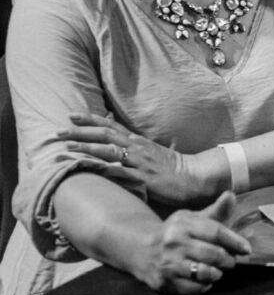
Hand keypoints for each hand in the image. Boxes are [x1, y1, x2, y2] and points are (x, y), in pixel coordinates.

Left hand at [68, 112, 216, 205]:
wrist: (195, 177)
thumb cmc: (173, 168)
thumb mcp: (152, 152)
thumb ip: (134, 146)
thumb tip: (117, 140)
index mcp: (138, 141)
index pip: (110, 126)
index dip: (90, 120)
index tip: (71, 115)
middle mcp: (136, 148)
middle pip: (105, 135)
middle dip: (80, 132)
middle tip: (58, 131)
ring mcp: (139, 162)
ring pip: (109, 150)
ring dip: (86, 147)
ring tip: (67, 146)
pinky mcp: (143, 179)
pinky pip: (120, 173)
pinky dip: (103, 170)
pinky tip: (89, 169)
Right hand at [132, 192, 250, 294]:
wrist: (141, 248)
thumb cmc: (176, 232)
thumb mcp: (193, 218)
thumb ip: (215, 210)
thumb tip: (230, 195)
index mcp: (184, 224)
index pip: (216, 232)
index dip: (235, 241)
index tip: (246, 249)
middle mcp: (174, 243)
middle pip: (213, 254)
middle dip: (228, 259)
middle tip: (231, 261)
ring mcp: (168, 264)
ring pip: (204, 272)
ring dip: (217, 273)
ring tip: (218, 270)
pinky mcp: (164, 282)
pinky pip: (193, 288)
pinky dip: (204, 285)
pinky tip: (203, 279)